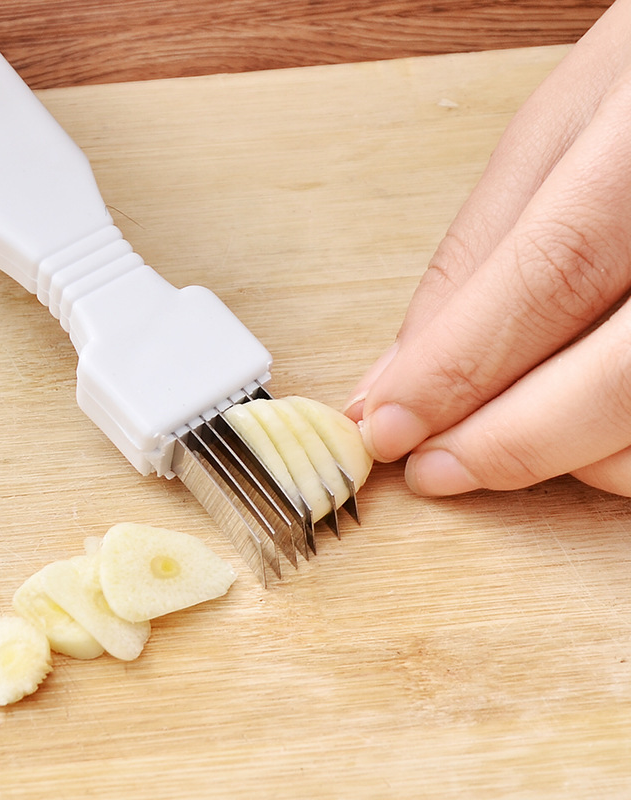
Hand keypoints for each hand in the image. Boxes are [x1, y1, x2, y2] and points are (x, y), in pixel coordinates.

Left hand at [344, 0, 630, 497]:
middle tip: (431, 468)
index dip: (458, 367)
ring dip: (556, 454)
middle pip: (618, 374)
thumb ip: (477, 255)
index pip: (549, 276)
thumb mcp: (555, 138)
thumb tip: (399, 375)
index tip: (387, 425)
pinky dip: (607, 451)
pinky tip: (563, 426)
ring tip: (485, 437)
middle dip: (505, 440)